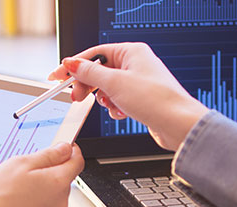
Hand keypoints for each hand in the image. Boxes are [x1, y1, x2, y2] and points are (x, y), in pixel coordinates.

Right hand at [0, 142, 83, 206]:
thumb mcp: (21, 163)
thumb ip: (47, 155)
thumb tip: (64, 149)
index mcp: (58, 182)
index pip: (76, 162)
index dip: (71, 152)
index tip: (64, 148)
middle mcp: (59, 204)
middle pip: (61, 182)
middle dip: (47, 174)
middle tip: (23, 172)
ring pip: (49, 200)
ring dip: (37, 193)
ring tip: (12, 192)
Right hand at [48, 42, 208, 150]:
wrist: (178, 125)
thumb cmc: (155, 100)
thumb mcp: (114, 83)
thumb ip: (89, 72)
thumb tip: (72, 63)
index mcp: (132, 52)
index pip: (94, 54)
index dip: (74, 65)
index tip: (58, 76)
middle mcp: (135, 64)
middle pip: (99, 71)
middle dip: (87, 85)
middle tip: (76, 97)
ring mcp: (138, 82)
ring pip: (107, 88)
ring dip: (104, 99)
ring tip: (111, 105)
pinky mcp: (140, 99)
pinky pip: (117, 100)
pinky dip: (115, 108)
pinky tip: (122, 113)